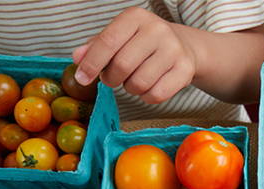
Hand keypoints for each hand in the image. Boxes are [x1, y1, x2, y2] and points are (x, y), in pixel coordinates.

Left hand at [72, 7, 197, 103]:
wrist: (184, 46)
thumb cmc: (143, 43)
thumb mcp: (120, 37)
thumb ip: (96, 46)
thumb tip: (78, 58)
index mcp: (136, 17)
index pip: (108, 42)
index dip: (92, 63)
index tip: (82, 78)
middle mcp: (157, 30)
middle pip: (122, 66)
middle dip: (111, 79)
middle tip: (112, 78)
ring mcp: (174, 50)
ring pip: (139, 83)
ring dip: (130, 88)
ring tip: (133, 80)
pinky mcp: (185, 70)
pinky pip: (156, 95)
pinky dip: (146, 97)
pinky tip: (149, 87)